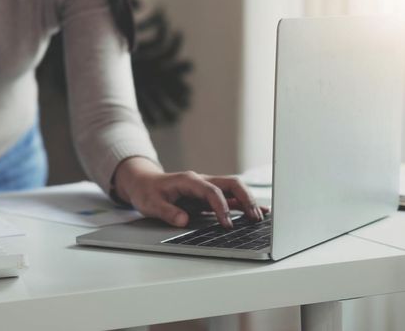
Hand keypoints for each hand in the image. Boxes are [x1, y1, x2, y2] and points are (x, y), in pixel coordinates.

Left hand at [114, 157, 264, 227]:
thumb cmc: (147, 192)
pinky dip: (244, 204)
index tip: (226, 224)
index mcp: (189, 181)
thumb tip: (183, 220)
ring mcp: (207, 187)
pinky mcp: (209, 195)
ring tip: (260, 218)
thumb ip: (167, 212)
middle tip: (253, 218)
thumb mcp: (151, 203)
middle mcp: (202, 181)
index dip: (221, 207)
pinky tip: (258, 212)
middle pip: (231, 184)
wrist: (144, 183)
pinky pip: (230, 197)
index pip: (212, 191)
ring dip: (248, 201)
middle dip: (245, 199)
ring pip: (234, 189)